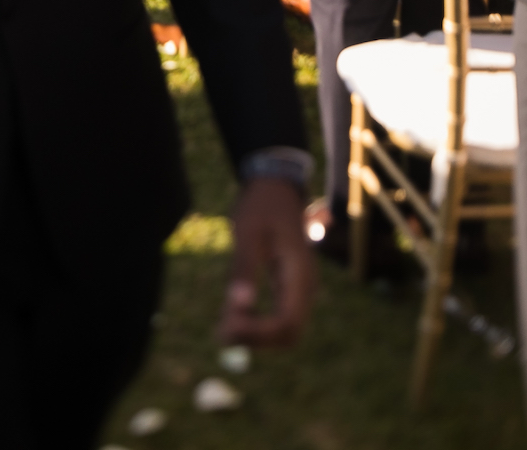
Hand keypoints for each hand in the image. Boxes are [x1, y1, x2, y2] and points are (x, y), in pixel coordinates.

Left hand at [219, 176, 314, 346]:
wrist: (274, 187)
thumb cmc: (260, 207)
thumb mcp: (248, 234)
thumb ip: (244, 268)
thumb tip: (238, 306)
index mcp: (299, 275)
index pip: (286, 323)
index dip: (258, 333)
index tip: (227, 327)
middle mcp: (305, 287)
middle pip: (289, 333)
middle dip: (257, 339)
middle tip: (221, 334)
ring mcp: (299, 288)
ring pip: (284, 328)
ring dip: (256, 334)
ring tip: (222, 328)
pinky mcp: (289, 286)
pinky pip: (279, 315)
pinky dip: (258, 322)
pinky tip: (232, 315)